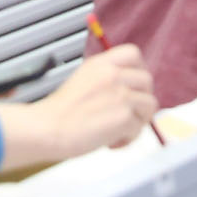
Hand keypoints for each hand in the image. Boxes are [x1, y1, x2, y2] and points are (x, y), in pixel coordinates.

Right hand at [0, 45, 155, 165]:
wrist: (47, 128)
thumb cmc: (59, 113)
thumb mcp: (83, 80)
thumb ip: (105, 79)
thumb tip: (130, 90)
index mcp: (101, 64)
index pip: (133, 54)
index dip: (138, 70)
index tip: (132, 86)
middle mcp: (113, 75)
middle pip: (147, 80)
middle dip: (141, 99)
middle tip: (127, 114)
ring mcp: (121, 95)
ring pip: (149, 105)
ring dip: (137, 121)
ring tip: (117, 132)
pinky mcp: (125, 116)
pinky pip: (139, 128)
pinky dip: (127, 139)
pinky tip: (110, 142)